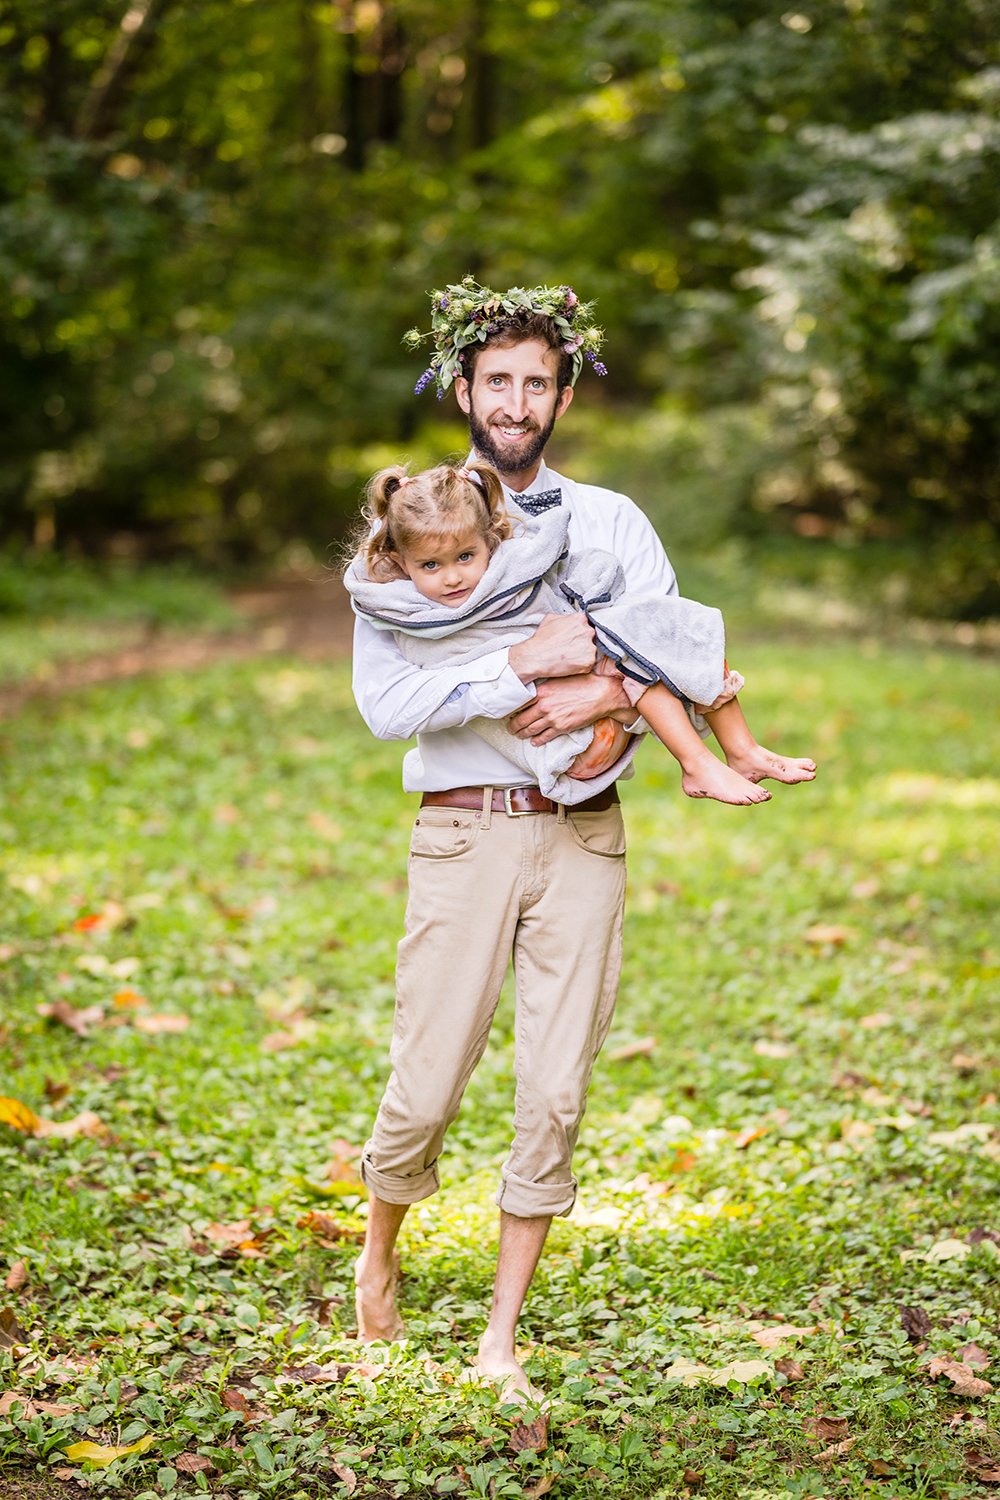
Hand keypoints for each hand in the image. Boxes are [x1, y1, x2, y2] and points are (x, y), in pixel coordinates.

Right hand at [507, 613, 596, 682]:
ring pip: (592, 651)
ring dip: (583, 654)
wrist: (535, 657)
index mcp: (580, 619)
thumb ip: (566, 617)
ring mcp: (590, 647)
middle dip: (584, 642)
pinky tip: (570, 664)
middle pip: (592, 637)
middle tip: (571, 648)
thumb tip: (570, 619)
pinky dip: (582, 665)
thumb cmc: (541, 639)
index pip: (589, 624)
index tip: (577, 637)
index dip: (582, 632)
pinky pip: (590, 663)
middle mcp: (588, 631)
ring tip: (569, 657)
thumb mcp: (550, 619)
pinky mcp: (589, 661)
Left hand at [508, 670, 633, 743]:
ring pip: (530, 730)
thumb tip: (533, 691)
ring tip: (518, 734)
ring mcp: (552, 718)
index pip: (519, 703)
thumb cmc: (583, 683)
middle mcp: (544, 705)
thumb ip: (544, 686)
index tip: (507, 712)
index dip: (510, 709)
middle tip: (509, 727)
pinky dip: (537, 741)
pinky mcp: (561, 728)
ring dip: (522, 734)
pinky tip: (534, 741)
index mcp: (541, 691)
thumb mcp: (559, 679)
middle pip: (520, 719)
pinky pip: (544, 738)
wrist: (600, 694)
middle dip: (512, 725)